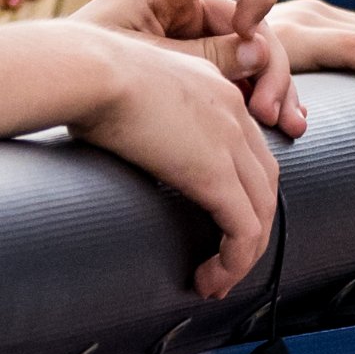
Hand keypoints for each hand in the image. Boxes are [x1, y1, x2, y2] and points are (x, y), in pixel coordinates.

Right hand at [72, 38, 280, 297]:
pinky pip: (243, 230)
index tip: (217, 224)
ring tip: (214, 283)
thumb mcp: (132, 87)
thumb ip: (145, 109)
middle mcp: (235, 114)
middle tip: (222, 265)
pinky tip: (209, 281)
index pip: (250, 150)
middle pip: (265, 184)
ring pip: (261, 212)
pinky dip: (234, 262)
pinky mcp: (214, 173)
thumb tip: (125, 131)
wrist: (91, 70)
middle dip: (250, 230)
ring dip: (243, 256)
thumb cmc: (90, 76)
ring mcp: (230, 143)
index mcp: (218, 91)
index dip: (241, 192)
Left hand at [83, 0, 300, 136]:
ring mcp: (192, 34)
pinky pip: (236, 74)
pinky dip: (254, 96)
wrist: (46, 88)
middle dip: (271, 65)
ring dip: (272, 86)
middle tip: (269, 111)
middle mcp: (186, 4)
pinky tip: (272, 125)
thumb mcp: (145, 61)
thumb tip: (257, 54)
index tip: (247, 31)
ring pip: (252, 53)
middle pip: (253, 20)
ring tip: (283, 126)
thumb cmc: (81, 65)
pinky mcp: (193, 65)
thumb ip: (203, 57)